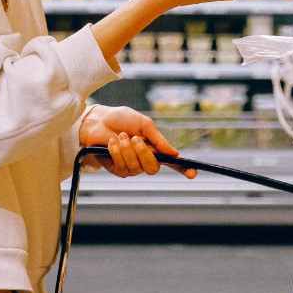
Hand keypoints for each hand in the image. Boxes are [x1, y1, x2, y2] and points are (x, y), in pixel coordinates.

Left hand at [79, 105, 196, 178]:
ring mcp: (132, 166)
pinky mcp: (118, 169)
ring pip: (136, 168)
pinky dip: (117, 153)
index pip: (172, 162)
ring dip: (127, 150)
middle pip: (153, 168)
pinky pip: (122, 167)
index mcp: (155, 148)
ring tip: (120, 136)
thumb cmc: (122, 119)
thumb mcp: (144, 124)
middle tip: (134, 138)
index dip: (184, 169)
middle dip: (143, 153)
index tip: (193, 173)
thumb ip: (158, 139)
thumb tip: (174, 153)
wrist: (99, 121)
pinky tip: (112, 143)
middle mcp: (145, 159)